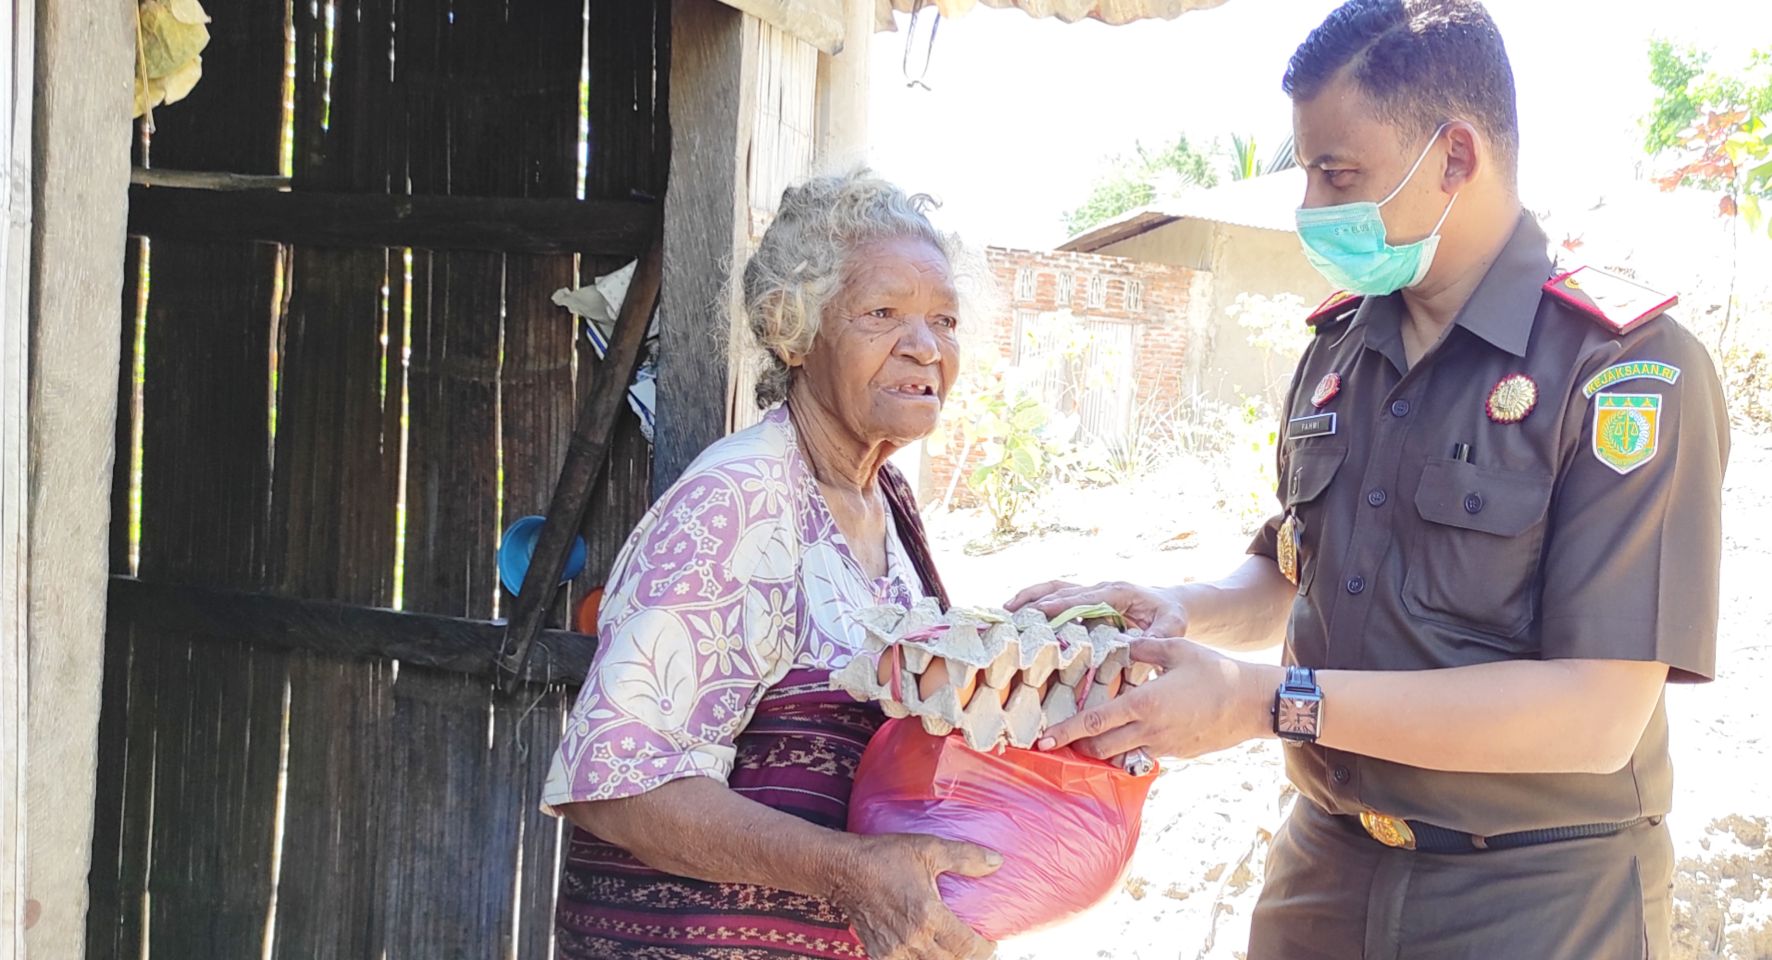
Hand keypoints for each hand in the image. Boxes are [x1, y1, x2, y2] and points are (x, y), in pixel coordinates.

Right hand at [833, 833, 999, 959]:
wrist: (843, 869)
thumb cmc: (884, 856)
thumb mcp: (929, 849)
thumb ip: (966, 857)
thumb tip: (998, 862)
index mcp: (927, 916)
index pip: (966, 947)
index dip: (984, 950)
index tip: (992, 944)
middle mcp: (912, 939)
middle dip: (968, 958)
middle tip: (977, 949)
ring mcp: (894, 950)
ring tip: (954, 952)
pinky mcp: (879, 954)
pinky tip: (927, 953)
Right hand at [1004, 580, 1187, 637]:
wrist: (1169, 605)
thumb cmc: (1170, 615)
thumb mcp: (1172, 626)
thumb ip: (1157, 636)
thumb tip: (1134, 647)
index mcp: (1118, 592)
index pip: (1085, 597)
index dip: (1062, 605)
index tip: (1040, 612)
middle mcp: (1100, 589)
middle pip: (1063, 591)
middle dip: (1037, 600)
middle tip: (1012, 614)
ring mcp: (1091, 593)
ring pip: (1055, 588)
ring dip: (1031, 596)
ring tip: (1007, 609)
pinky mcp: (1085, 601)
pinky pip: (1058, 596)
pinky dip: (1038, 600)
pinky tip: (1019, 612)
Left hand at [1038, 638, 1282, 760]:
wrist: (1252, 704)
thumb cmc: (1215, 671)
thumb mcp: (1176, 648)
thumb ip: (1143, 647)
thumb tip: (1120, 643)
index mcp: (1143, 704)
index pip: (1093, 722)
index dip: (1064, 733)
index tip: (1043, 740)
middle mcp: (1148, 730)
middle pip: (1100, 748)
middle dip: (1078, 746)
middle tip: (1062, 738)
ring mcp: (1162, 746)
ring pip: (1120, 755)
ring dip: (1103, 750)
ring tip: (1093, 737)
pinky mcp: (1176, 753)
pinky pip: (1143, 754)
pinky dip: (1130, 748)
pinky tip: (1132, 733)